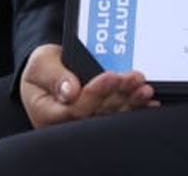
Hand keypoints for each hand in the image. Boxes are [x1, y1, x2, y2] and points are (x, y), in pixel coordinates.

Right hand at [18, 44, 154, 128]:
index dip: (95, 94)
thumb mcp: (41, 65)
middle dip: (118, 94)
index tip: (108, 76)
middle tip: (133, 78)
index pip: (75, 109)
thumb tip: (70, 90)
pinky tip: (147, 100)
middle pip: (98, 113)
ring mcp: (88, 121)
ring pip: (112, 114)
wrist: (48, 73)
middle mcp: (71, 123)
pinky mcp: (102, 116)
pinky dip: (135, 106)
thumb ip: (53, 77)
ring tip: (143, 86)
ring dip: (130, 100)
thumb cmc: (42, 70)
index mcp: (49, 114)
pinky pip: (120, 114)